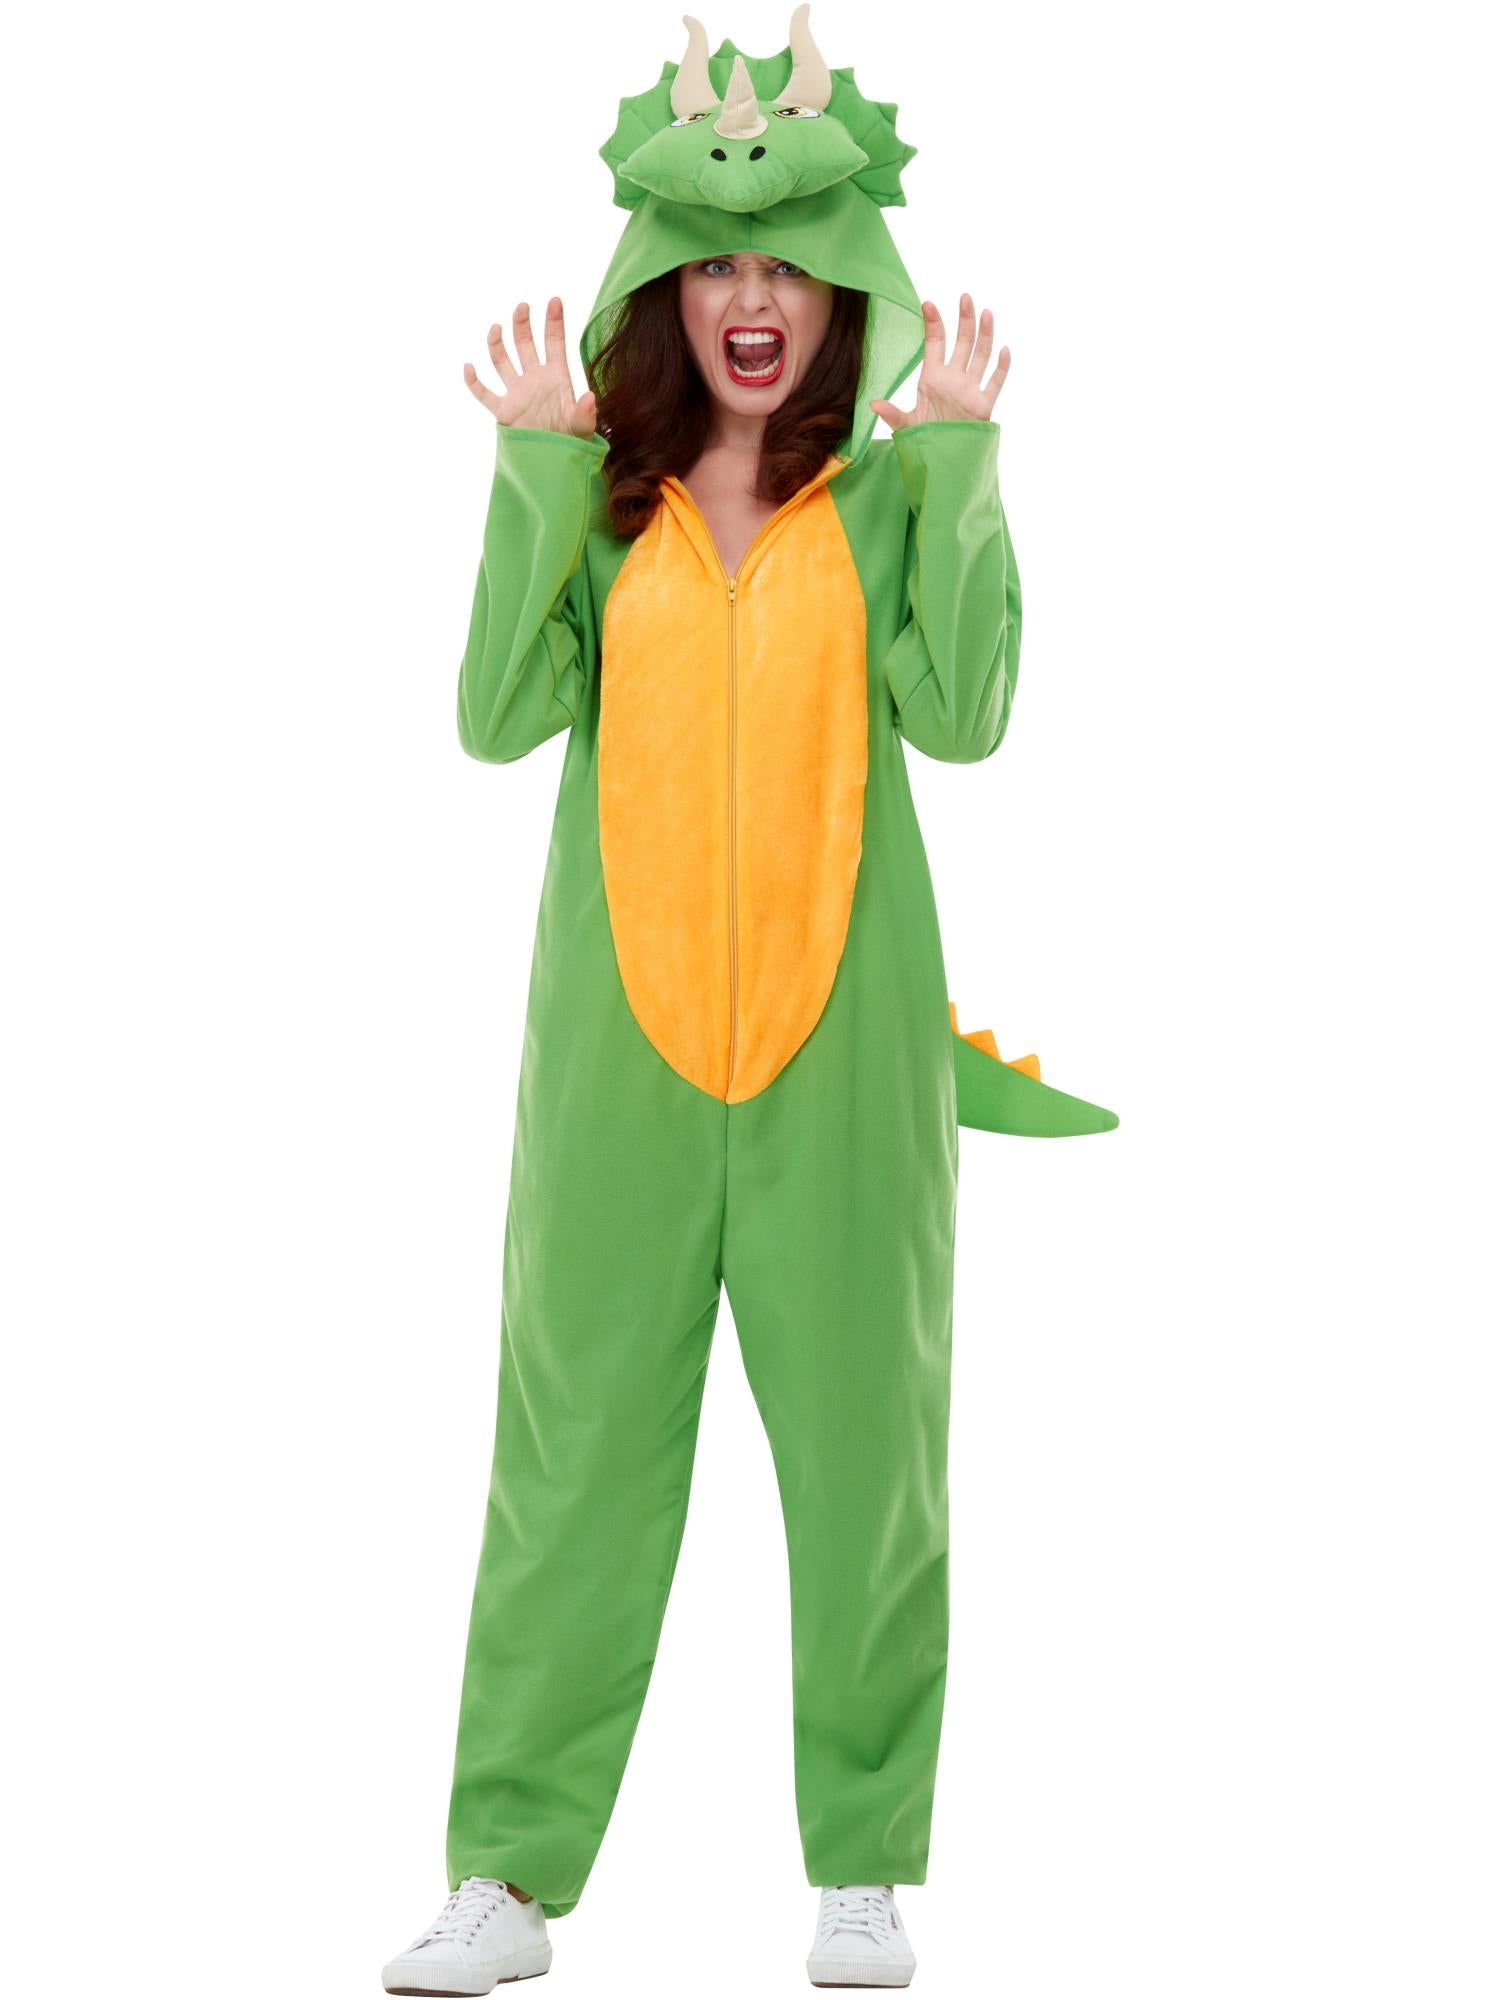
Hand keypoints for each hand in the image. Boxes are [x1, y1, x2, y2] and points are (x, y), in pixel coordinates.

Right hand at [463, 297, 598, 437]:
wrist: (554, 463)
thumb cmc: (573, 442)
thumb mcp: (583, 428)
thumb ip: (585, 413)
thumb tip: (590, 397)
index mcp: (557, 377)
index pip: (555, 343)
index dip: (554, 322)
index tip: (554, 300)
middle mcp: (535, 379)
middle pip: (525, 345)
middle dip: (522, 325)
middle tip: (522, 307)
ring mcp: (517, 393)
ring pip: (503, 361)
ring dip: (498, 344)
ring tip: (496, 328)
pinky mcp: (503, 411)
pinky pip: (485, 393)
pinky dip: (474, 382)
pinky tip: (468, 367)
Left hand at [869, 294, 1009, 429]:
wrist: (942, 461)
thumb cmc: (923, 441)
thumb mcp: (906, 427)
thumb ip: (892, 414)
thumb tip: (872, 404)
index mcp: (932, 378)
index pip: (934, 344)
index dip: (933, 324)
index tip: (928, 304)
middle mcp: (953, 378)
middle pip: (962, 343)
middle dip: (964, 320)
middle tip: (965, 297)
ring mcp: (970, 389)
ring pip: (981, 356)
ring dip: (985, 335)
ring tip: (986, 313)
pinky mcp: (983, 405)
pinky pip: (995, 382)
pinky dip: (1001, 367)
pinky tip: (1005, 351)